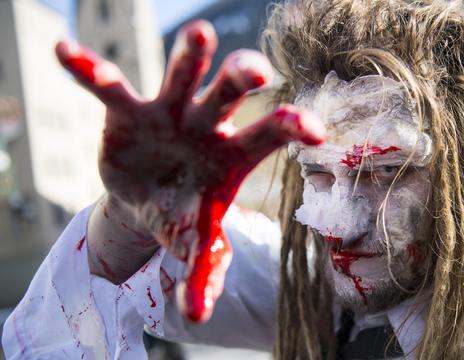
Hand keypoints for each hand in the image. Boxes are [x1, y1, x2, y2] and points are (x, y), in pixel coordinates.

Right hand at [55, 20, 323, 321]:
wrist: (148, 198)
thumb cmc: (184, 213)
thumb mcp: (195, 239)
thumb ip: (202, 268)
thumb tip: (198, 313)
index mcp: (234, 153)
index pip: (269, 135)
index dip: (291, 128)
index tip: (314, 129)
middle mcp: (208, 124)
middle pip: (228, 96)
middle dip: (240, 80)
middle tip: (256, 71)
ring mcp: (169, 111)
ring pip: (182, 77)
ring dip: (189, 58)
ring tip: (200, 33)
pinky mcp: (129, 110)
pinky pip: (110, 86)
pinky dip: (89, 72)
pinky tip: (65, 53)